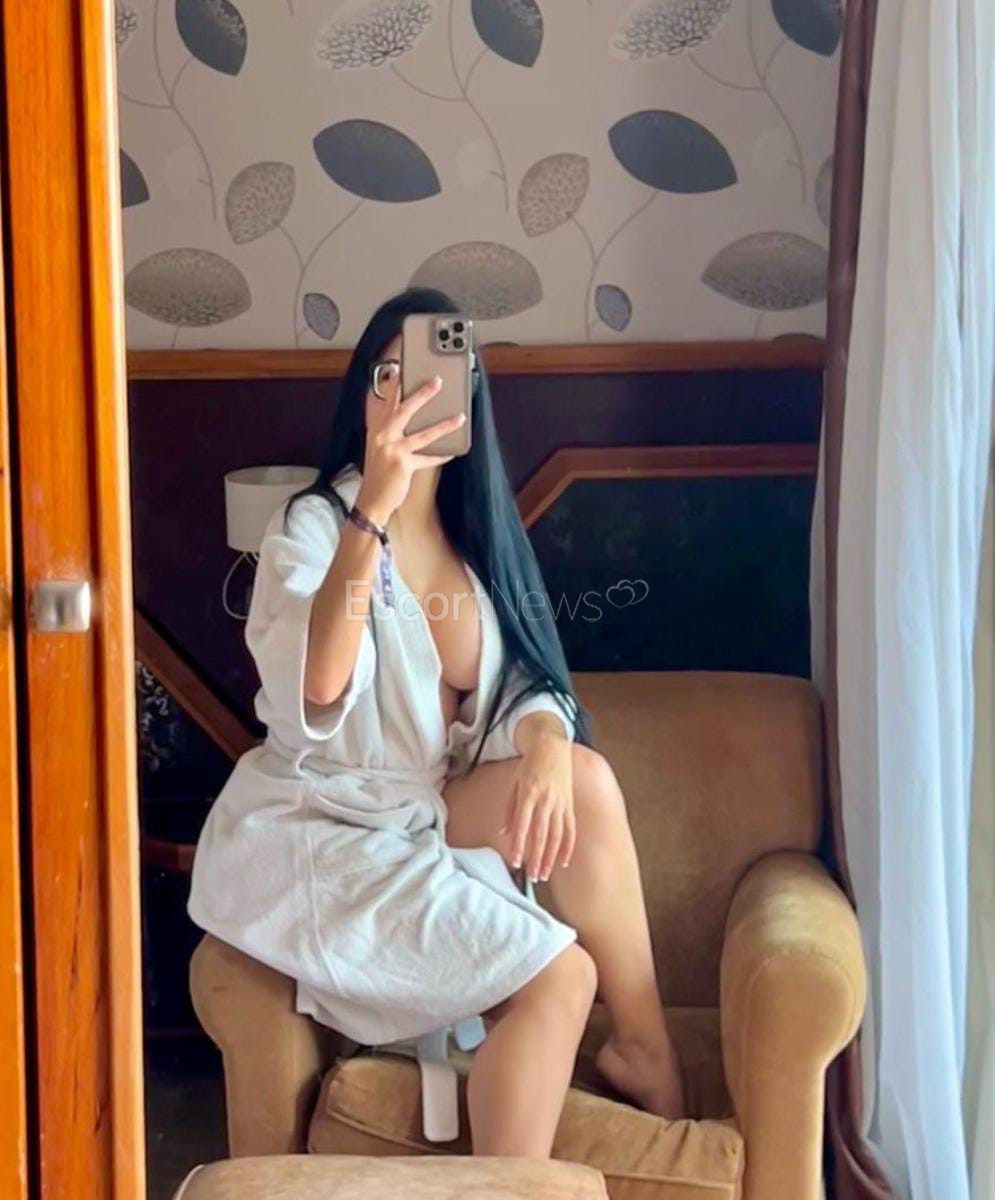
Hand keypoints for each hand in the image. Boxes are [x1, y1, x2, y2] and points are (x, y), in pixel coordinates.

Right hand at [358, 374, 466, 524]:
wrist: (371, 501)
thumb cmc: (378, 474)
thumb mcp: (379, 448)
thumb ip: (391, 433)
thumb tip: (413, 420)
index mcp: (376, 430)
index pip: (385, 402)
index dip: (393, 385)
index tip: (400, 369)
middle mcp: (381, 436)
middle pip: (404, 409)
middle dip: (422, 394)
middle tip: (437, 382)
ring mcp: (392, 450)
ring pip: (422, 433)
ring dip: (443, 425)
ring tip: (459, 417)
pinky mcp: (402, 465)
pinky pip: (427, 458)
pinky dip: (441, 455)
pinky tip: (453, 451)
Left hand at [500, 732, 574, 882]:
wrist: (552, 747)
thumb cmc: (530, 765)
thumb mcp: (514, 783)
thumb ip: (510, 809)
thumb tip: (506, 833)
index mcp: (528, 794)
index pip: (522, 826)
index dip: (519, 846)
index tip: (516, 862)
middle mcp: (545, 800)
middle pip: (541, 835)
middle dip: (536, 858)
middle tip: (533, 877)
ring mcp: (560, 803)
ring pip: (556, 836)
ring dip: (551, 857)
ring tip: (545, 874)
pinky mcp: (569, 804)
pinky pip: (570, 829)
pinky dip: (568, 846)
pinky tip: (564, 861)